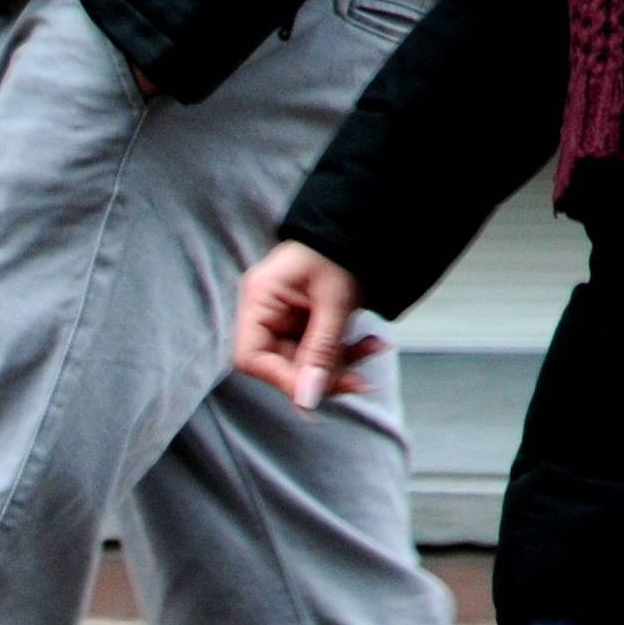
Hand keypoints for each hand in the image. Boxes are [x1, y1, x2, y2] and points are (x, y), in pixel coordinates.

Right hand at [233, 242, 381, 411]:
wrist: (366, 225)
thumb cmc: (344, 249)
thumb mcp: (336, 301)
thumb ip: (321, 351)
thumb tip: (307, 399)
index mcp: (259, 298)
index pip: (251, 356)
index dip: (281, 379)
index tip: (313, 390)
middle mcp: (266, 311)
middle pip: (281, 363)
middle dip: (321, 374)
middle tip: (356, 381)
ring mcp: (286, 317)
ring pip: (304, 361)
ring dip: (339, 364)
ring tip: (372, 349)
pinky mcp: (306, 321)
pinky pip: (319, 349)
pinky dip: (345, 352)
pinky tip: (369, 343)